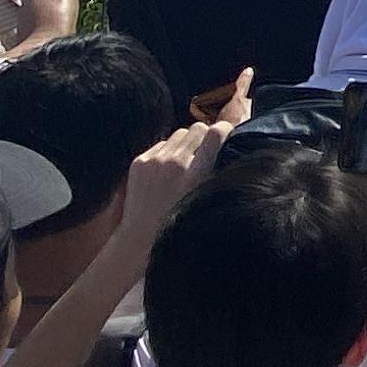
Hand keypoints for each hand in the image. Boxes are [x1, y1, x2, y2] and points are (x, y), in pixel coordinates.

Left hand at [113, 114, 230, 254]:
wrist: (143, 238)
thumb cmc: (181, 223)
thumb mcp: (205, 198)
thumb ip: (215, 172)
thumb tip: (226, 147)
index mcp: (195, 173)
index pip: (214, 134)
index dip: (224, 129)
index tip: (227, 133)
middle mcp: (174, 162)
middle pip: (197, 129)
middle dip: (205, 136)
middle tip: (207, 150)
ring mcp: (154, 161)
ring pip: (179, 133)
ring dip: (186, 143)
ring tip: (187, 162)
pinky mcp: (139, 162)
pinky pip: (161, 144)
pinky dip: (168, 152)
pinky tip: (168, 171)